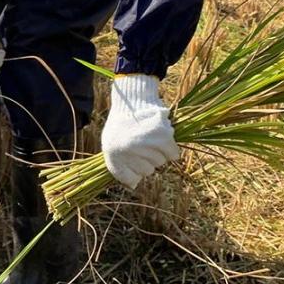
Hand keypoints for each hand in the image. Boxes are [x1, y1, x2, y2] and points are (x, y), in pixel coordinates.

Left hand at [101, 74, 179, 188]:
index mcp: (113, 154)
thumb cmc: (122, 123)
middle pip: (148, 171)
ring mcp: (146, 143)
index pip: (130, 179)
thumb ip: (119, 166)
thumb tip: (134, 186)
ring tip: (149, 136)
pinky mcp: (163, 135)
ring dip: (158, 153)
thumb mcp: (111, 143)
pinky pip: (173, 154)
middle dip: (146, 159)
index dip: (133, 171)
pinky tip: (163, 138)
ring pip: (160, 163)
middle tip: (141, 142)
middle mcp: (129, 150)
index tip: (132, 159)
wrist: (132, 98)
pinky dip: (171, 149)